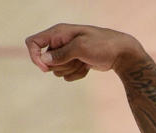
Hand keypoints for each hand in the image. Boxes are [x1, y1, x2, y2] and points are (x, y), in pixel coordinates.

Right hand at [25, 23, 143, 80]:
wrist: (121, 53)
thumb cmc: (103, 45)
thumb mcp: (81, 48)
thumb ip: (61, 54)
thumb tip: (44, 60)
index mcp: (58, 33)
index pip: (33, 42)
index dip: (35, 56)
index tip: (45, 68)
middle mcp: (60, 42)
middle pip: (47, 61)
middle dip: (61, 65)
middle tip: (78, 59)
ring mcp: (68, 53)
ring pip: (57, 70)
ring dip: (71, 70)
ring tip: (84, 62)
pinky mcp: (75, 63)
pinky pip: (67, 75)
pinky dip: (77, 74)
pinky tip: (87, 67)